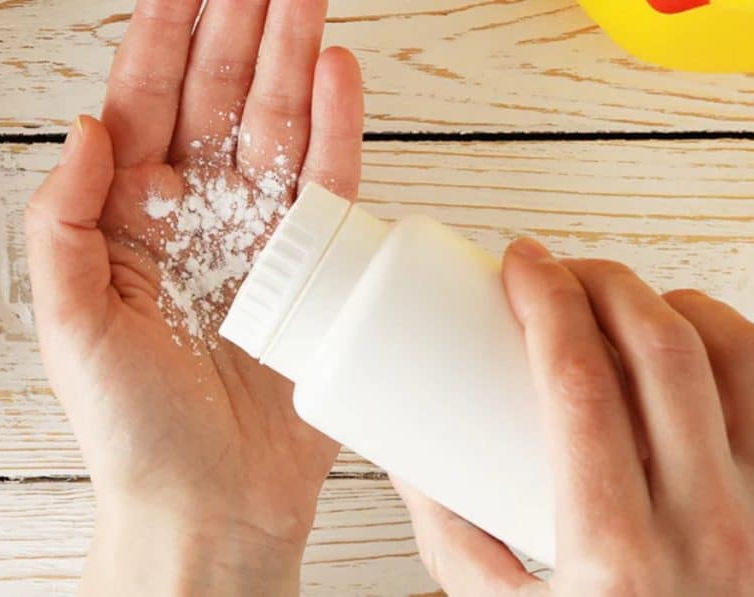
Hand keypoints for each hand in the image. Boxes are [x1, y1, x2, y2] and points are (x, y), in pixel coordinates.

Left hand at [24, 0, 364, 594]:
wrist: (210, 505)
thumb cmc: (131, 429)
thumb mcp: (67, 323)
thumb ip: (62, 217)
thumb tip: (83, 126)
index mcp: (128, 220)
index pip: (143, 105)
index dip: (162, 37)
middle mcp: (195, 218)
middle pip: (217, 100)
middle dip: (239, 28)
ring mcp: (259, 238)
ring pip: (277, 127)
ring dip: (293, 58)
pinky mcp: (315, 268)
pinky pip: (327, 183)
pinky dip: (336, 127)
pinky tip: (338, 72)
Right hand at [395, 238, 753, 595]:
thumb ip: (451, 538)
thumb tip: (409, 454)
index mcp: (613, 556)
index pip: (580, 384)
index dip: (545, 302)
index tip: (519, 266)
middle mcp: (708, 530)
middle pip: (662, 352)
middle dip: (602, 282)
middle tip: (561, 272)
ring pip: (739, 358)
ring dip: (676, 303)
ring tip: (625, 300)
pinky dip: (740, 342)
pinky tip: (699, 340)